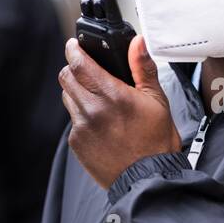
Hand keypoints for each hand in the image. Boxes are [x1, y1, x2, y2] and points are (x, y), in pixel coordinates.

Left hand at [60, 35, 183, 188]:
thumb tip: (138, 43)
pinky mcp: (76, 143)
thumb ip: (143, 68)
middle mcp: (92, 109)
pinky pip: (73, 121)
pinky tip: (101, 123)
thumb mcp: (157, 100)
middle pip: (66, 77)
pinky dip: (82, 116)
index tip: (75, 46)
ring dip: (77, 92)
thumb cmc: (156, 143)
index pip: (79, 63)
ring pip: (67, 98)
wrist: (148, 179)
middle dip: (74, 69)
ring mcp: (81, 127)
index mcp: (111, 95)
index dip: (74, 50)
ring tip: (98, 100)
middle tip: (87, 71)